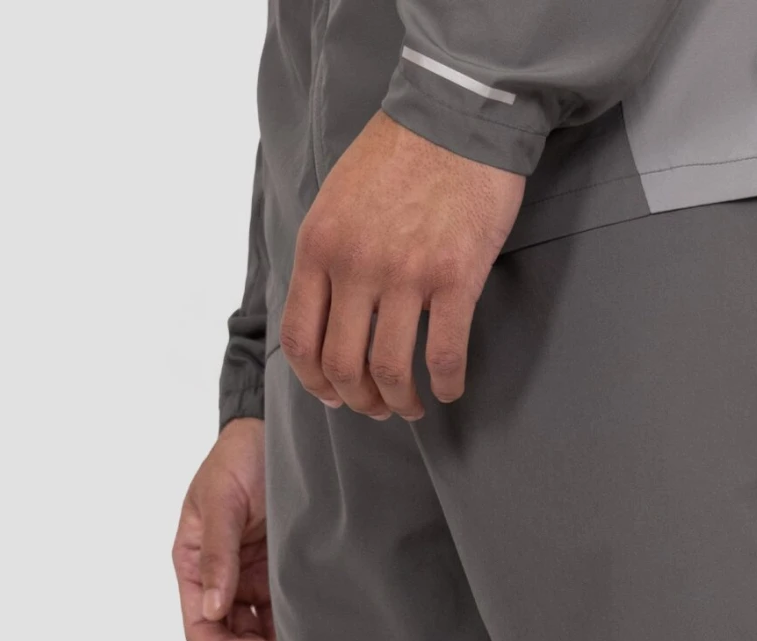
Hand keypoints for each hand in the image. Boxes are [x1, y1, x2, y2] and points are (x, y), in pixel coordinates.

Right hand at [172, 418, 282, 640]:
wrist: (276, 434)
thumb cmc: (239, 458)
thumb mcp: (221, 500)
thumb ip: (216, 553)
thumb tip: (213, 606)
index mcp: (193, 565)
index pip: (201, 628)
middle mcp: (221, 580)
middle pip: (233, 639)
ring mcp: (252, 580)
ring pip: (262, 633)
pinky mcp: (282, 575)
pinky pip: (286, 612)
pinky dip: (298, 626)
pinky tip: (317, 629)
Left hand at [280, 112, 524, 420]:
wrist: (455, 117)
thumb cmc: (399, 156)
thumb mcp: (337, 199)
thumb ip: (327, 255)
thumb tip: (328, 312)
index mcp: (320, 246)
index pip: (301, 339)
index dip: (315, 383)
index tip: (334, 394)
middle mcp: (356, 264)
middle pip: (343, 366)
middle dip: (359, 401)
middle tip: (377, 407)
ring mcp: (405, 274)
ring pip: (390, 371)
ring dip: (400, 402)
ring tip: (411, 405)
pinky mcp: (454, 277)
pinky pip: (445, 355)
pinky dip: (446, 385)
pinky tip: (449, 389)